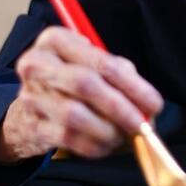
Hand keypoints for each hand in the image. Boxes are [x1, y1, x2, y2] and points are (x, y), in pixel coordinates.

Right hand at [0, 26, 163, 163]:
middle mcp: (37, 64)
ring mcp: (31, 96)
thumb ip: (122, 75)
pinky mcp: (31, 125)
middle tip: (142, 124)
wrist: (33, 106)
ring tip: (125, 136)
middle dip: (120, 107)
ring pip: (75, 115)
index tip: (154, 104)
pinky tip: (108, 145)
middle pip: (85, 84)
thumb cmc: (73, 78)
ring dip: (108, 130)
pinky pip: (68, 138)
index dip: (132, 85)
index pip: (101, 61)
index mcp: (55, 39)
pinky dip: (94, 145)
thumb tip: (147, 104)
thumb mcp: (96, 63)